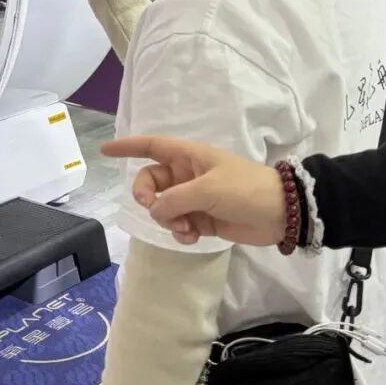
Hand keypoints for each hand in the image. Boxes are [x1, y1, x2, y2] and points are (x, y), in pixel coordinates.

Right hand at [102, 135, 286, 246]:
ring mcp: (195, 198)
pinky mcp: (203, 219)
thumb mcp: (208, 188)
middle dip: (147, 196)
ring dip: (167, 219)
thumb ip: (175, 199)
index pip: (151, 147)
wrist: (280, 214)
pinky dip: (179, 232)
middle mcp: (188, 175)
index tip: (105, 151)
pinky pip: (178, 225)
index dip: (128, 147)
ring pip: (163, 208)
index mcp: (189, 157)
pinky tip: (191, 237)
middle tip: (153, 209)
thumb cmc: (245, 189)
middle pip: (151, 182)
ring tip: (184, 228)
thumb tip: (155, 211)